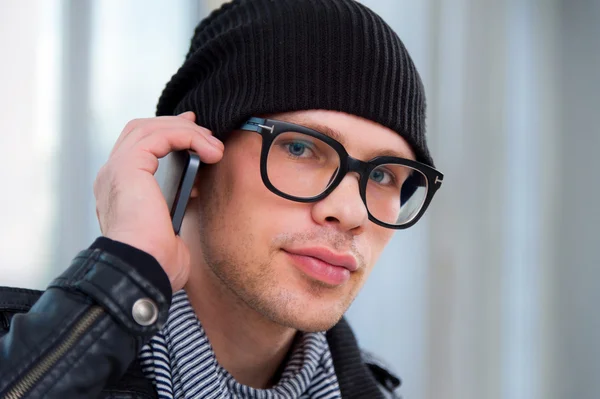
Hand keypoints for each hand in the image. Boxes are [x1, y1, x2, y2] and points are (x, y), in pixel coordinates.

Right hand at [93, 112, 222, 291]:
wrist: (143, 270)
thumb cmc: (157, 263)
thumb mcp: (170, 230)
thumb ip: (175, 211)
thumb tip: (192, 198)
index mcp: (119, 192)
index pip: (138, 149)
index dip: (167, 136)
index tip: (197, 138)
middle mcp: (112, 177)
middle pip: (141, 131)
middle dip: (177, 126)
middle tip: (207, 132)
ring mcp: (116, 170)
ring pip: (150, 128)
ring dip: (187, 132)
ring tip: (214, 147)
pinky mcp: (128, 166)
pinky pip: (160, 136)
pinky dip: (187, 136)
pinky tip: (208, 150)